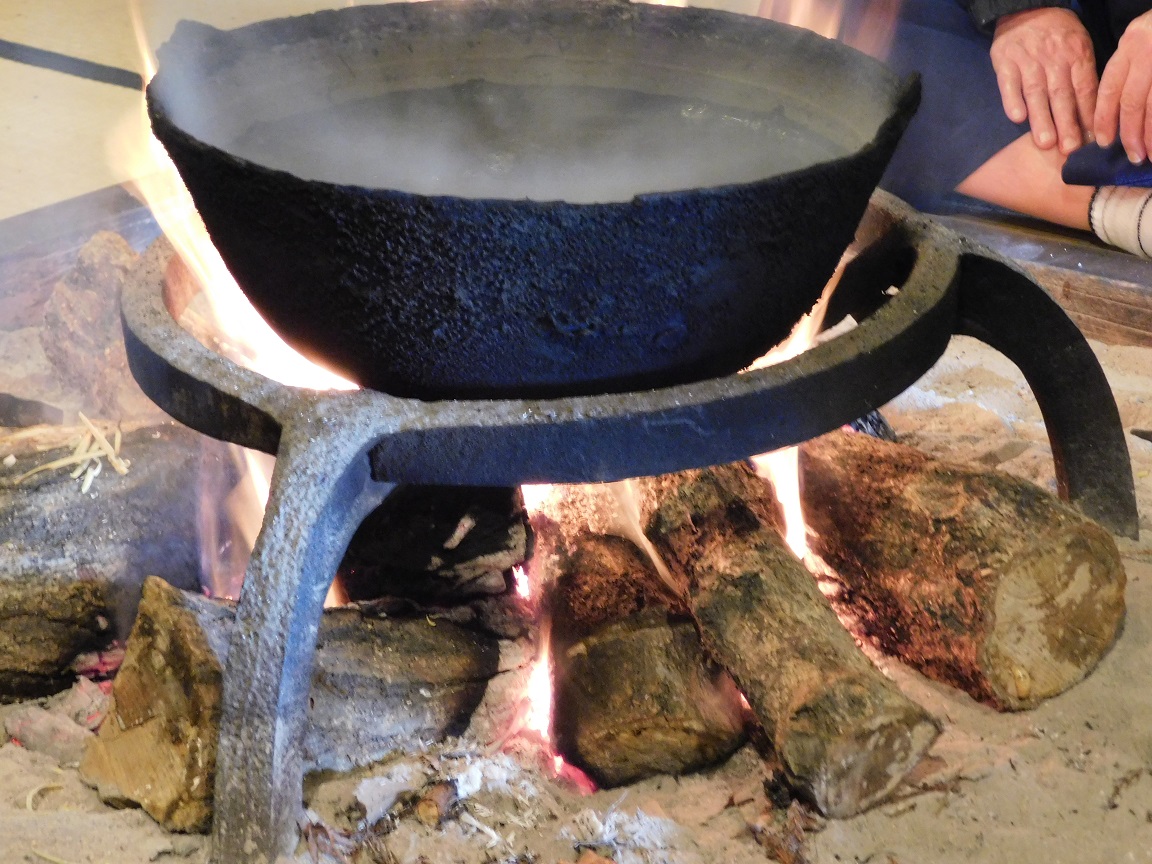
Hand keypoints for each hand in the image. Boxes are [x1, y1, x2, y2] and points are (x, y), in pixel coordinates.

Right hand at [990, 7, 1097, 152]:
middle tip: (1069, 148)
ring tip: (1045, 142)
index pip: (1084, 87)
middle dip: (1067, 123)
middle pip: (1062, 94)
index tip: (1089, 139)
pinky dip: (1012, 100)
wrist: (1026, 9)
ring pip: (1036, 92)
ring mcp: (1028, 60)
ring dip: (1041, 119)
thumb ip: (1081, 75)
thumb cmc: (1056, 34)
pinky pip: (1009, 83)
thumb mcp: (1078, 45)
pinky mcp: (1005, 62)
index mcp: (1076, 54)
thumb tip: (1087, 113)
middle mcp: (1054, 58)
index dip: (1087, 114)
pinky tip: (1017, 117)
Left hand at [1094, 11, 1151, 162]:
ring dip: (1150, 135)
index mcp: (1130, 46)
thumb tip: (1117, 110)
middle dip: (1129, 134)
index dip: (1104, 119)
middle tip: (1132, 156)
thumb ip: (1128, 68)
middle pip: (1132, 102)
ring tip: (1149, 155)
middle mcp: (1147, 53)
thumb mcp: (1140, 39)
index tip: (1103, 143)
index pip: (1109, 89)